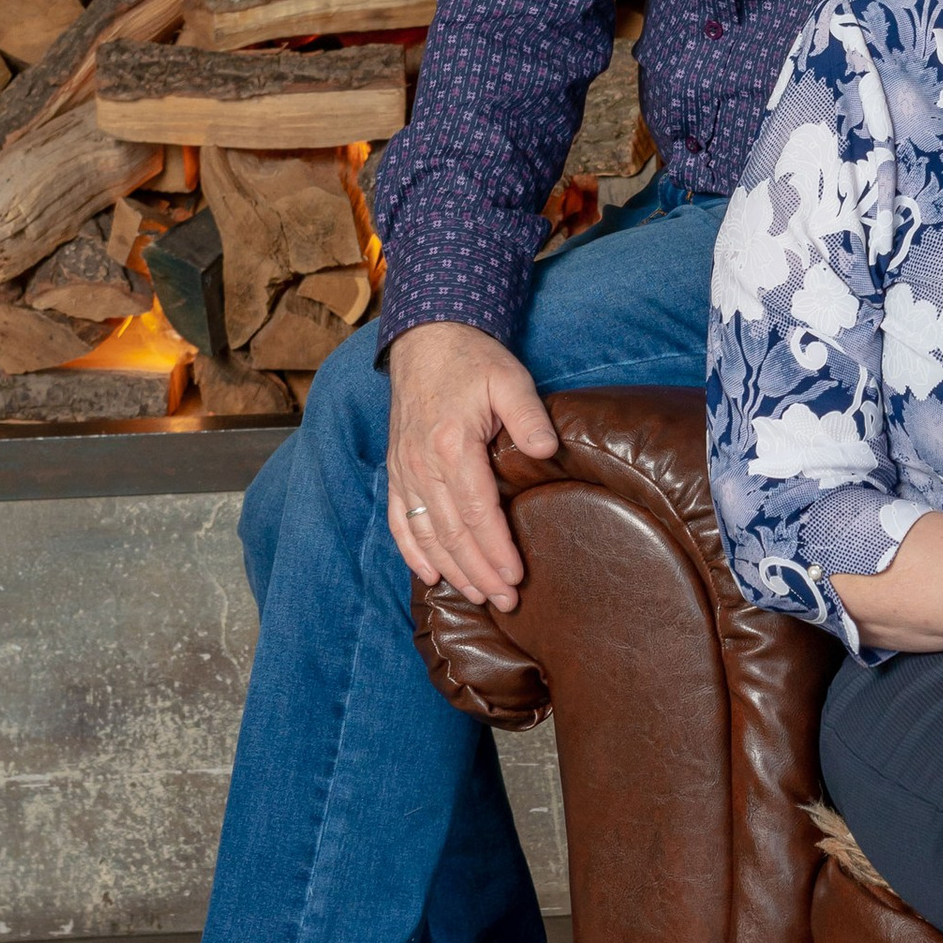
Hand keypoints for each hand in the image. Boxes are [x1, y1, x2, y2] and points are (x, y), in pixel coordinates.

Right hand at [385, 320, 557, 607]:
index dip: (496, 549)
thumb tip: (546, 451)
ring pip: (425, 534)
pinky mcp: (396, 471)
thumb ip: (528, 416)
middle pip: (452, 533)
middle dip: (480, 573)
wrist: (427, 340)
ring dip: (452, 570)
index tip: (516, 577)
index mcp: (451, 445)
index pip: (477, 512)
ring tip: (479, 596)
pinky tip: (431, 576)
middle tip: (507, 602)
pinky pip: (399, 521)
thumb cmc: (473, 361)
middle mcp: (422, 465)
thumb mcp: (509, 379)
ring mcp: (404, 470)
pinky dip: (413, 552)